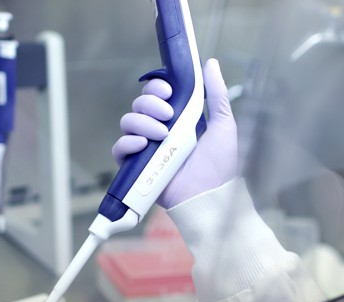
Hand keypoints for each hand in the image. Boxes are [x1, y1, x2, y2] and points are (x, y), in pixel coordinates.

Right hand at [112, 58, 237, 208]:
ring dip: (142, 122)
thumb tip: (211, 63)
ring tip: (163, 134)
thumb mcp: (223, 124)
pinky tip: (143, 144)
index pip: (156, 94)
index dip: (157, 87)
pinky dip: (127, 142)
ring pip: (128, 122)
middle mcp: (159, 130)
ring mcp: (146, 148)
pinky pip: (120, 148)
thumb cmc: (220, 164)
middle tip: (168, 114)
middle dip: (150, 103)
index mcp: (178, 118)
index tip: (169, 92)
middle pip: (139, 104)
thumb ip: (216, 94)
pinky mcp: (136, 166)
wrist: (211, 196)